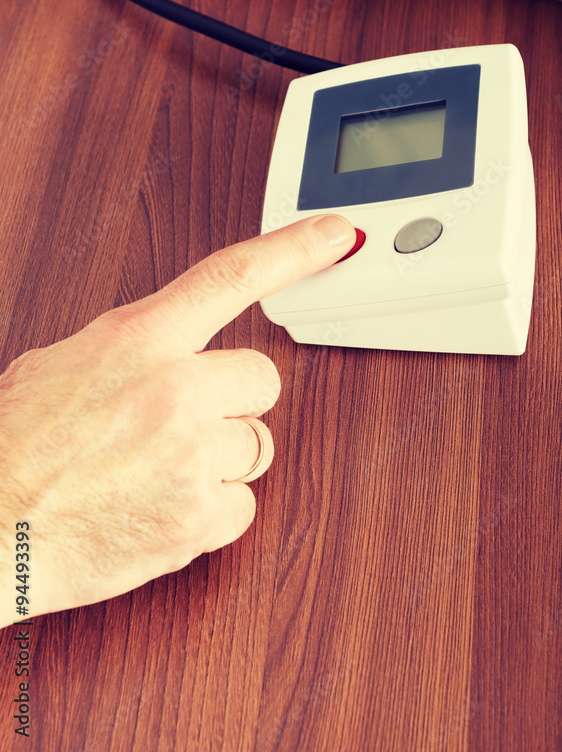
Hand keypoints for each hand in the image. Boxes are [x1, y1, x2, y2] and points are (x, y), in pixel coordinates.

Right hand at [0, 214, 355, 627]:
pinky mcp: (197, 520)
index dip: (293, 250)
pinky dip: (211, 512)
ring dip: (219, 461)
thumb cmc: (12, 446)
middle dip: (232, 403)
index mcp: (139, 339)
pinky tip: (161, 509)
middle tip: (181, 424)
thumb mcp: (62, 364)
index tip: (336, 234)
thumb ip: (134, 350)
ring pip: (257, 448)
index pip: (232, 277)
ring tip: (155, 472)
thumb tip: (173, 353)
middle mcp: (175, 389)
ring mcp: (191, 456)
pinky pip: (243, 507)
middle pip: (263, 381)